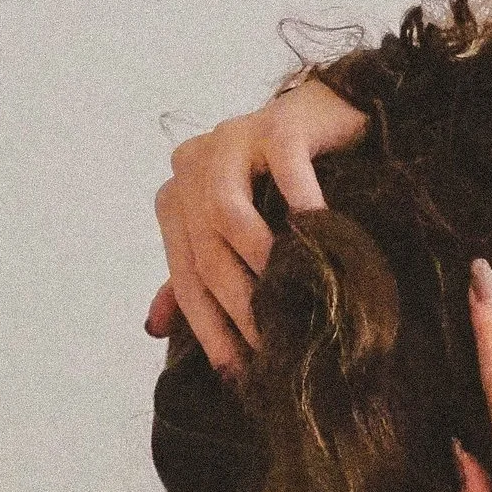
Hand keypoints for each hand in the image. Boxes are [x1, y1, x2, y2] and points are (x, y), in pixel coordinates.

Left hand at [146, 79, 370, 368]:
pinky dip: (301, 205)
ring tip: (290, 305)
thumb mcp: (239, 236)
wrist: (338, 117)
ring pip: (227, 215)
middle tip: (273, 352)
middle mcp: (193, 168)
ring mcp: (231, 140)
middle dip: (237, 309)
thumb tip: (152, 328)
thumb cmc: (287, 187)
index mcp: (177, 199)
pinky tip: (321, 236)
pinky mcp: (276, 122)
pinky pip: (283, 168)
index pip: (185, 277)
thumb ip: (196, 275)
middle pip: (204, 252)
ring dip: (258, 265)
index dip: (209, 330)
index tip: (238, 374)